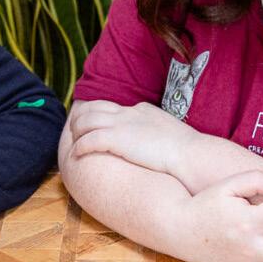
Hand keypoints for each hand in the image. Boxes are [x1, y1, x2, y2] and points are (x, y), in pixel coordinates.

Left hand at [67, 100, 196, 175]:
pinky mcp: (117, 139)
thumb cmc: (185, 148)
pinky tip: (77, 155)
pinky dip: (79, 147)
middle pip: (92, 108)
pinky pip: (88, 140)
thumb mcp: (167, 131)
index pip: (110, 106)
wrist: (189, 153)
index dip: (96, 114)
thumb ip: (154, 130)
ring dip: (76, 132)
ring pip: (85, 121)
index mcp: (139, 110)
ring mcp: (121, 125)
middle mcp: (127, 113)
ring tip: (72, 142)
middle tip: (73, 130)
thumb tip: (151, 138)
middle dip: (79, 118)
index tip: (90, 123)